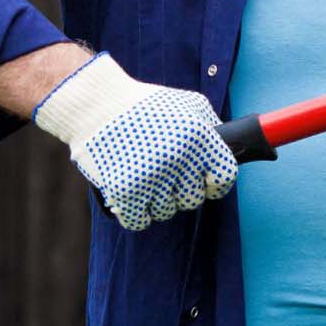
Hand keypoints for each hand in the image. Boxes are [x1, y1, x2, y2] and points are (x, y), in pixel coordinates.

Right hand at [32, 52, 237, 230]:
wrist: (96, 105)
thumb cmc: (144, 104)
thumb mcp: (187, 104)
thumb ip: (211, 127)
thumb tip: (230, 148)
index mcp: (199, 137)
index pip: (225, 177)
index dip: (216, 183)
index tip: (207, 182)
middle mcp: (178, 159)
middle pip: (193, 198)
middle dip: (183, 191)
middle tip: (167, 176)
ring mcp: (151, 177)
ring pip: (167, 211)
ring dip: (157, 200)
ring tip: (144, 177)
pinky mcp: (124, 192)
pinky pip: (140, 221)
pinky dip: (135, 213)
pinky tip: (130, 194)